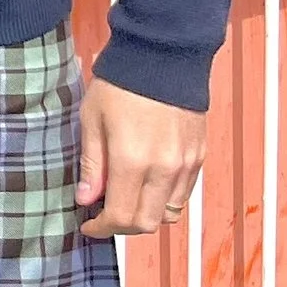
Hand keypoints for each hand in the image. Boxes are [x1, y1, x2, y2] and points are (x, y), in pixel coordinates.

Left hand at [77, 78, 205, 236]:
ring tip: (124, 200)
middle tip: (104, 215)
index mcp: (133, 162)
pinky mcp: (199, 157)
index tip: (88, 225)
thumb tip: (87, 200)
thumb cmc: (120, 86)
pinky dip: (164, 200)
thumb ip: (93, 165)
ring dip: (145, 215)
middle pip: (147, 223)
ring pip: (168, 213)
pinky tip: (146, 185)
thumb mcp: (93, 120)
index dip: (102, 228)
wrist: (163, 58)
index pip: (122, 217)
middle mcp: (164, 170)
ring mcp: (186, 165)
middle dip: (122, 227)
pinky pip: (183, 194)